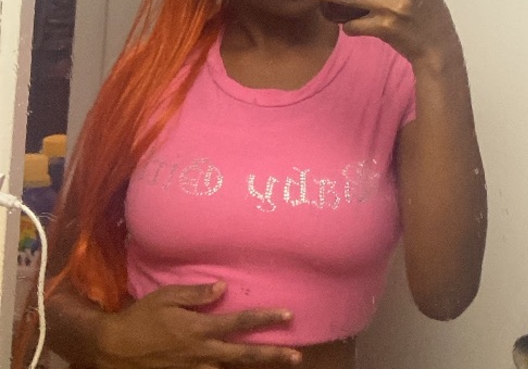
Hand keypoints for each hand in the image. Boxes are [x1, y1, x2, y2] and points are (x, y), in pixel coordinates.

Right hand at [96, 282, 301, 368]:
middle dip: (273, 355)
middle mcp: (203, 353)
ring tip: (278, 365)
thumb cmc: (139, 319)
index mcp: (201, 329)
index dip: (266, 319)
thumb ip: (196, 293)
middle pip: (245, 355)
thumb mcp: (167, 297)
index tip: (289, 316)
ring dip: (254, 368)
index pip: (241, 323)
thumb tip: (223, 287)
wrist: (111, 351)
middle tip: (297, 356)